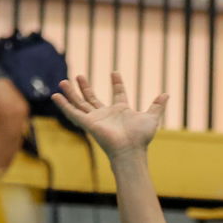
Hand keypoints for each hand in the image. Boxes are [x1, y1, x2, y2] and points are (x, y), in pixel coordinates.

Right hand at [53, 73, 168, 160]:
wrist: (131, 149)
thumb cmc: (141, 137)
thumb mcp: (151, 117)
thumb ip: (157, 106)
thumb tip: (167, 94)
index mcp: (121, 111)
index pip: (118, 94)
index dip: (117, 83)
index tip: (115, 73)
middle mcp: (106, 114)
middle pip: (92, 98)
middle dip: (85, 87)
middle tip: (79, 76)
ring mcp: (95, 119)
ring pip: (80, 103)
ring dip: (71, 93)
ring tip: (62, 81)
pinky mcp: (87, 123)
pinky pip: (72, 113)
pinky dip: (64, 105)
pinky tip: (55, 96)